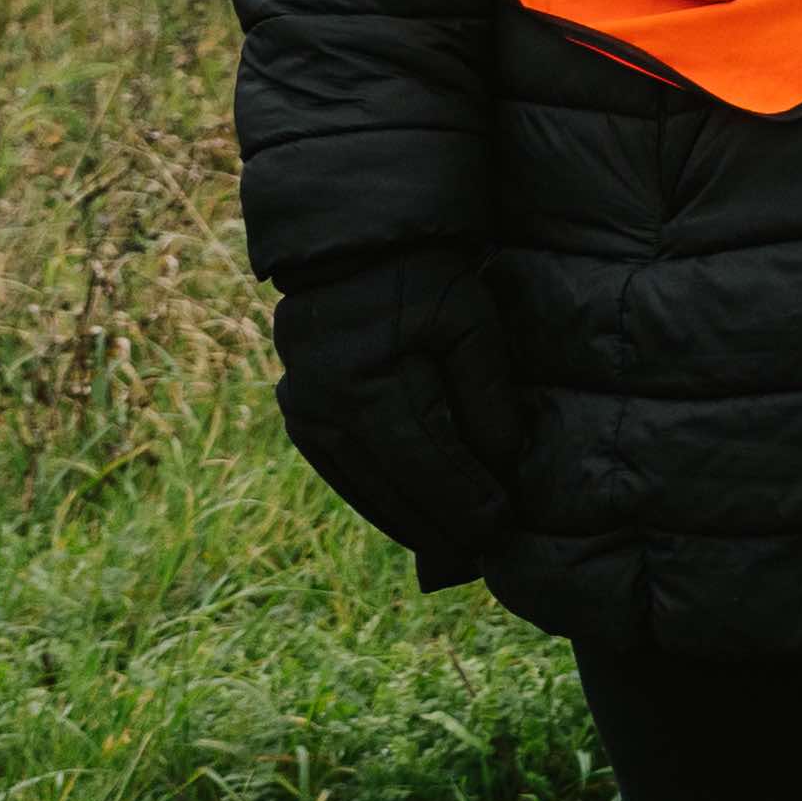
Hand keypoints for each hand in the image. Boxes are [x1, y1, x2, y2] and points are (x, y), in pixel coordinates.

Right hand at [271, 246, 528, 577]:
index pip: (424, 457)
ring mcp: (304, 413)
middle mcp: (324, 407)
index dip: (462, 496)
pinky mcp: (299, 415)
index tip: (501, 524)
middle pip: (390, 483)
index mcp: (365, 381)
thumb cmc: (424, 278)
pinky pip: (341, 472)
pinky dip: (377, 499)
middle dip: (439, 522)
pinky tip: (410, 520)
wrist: (353, 248)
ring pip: (361, 486)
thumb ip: (486, 391)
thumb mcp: (470, 320)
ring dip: (407, 521)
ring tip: (453, 548)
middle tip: (483, 552)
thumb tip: (503, 461)